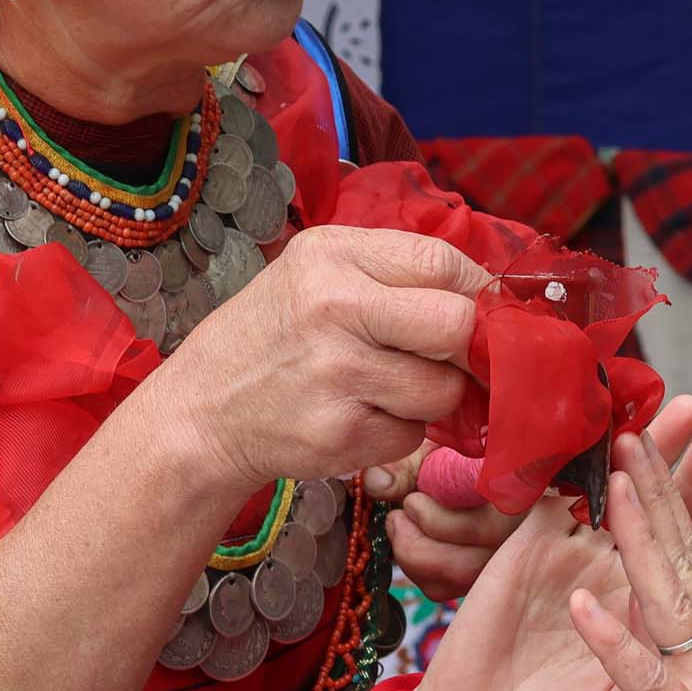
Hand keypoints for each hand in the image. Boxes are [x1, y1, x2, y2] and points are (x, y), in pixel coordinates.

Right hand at [150, 227, 489, 495]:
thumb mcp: (316, 274)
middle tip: (452, 359)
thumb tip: (490, 300)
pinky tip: (359, 416)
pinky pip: (412, 435)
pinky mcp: (340, 434)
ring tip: (388, 389)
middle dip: (467, 349)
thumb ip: (395, 275)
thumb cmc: (275, 336)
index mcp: (333, 255)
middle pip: (456, 325)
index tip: (484, 313)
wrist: (201, 412)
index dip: (478, 292)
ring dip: (432, 397)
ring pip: (443, 390)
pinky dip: (399, 432)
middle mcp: (333, 308)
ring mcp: (336, 374)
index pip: (443, 261)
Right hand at [393, 398, 691, 690]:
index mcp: (654, 621)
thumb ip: (658, 681)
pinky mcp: (526, 547)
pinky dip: (573, 462)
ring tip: (672, 414)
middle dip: (690, 473)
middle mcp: (621, 581)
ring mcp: (576, 558)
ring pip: (616, 493)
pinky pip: (553, 494)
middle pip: (664, 516)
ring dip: (643, 454)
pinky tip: (596, 428)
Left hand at [570, 431, 691, 690]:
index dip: (675, 501)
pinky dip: (615, 642)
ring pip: (673, 600)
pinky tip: (584, 607)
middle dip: (660, 489)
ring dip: (640, 538)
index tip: (651, 447)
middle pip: (691, 559)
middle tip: (631, 426)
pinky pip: (649, 681)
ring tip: (612, 482)